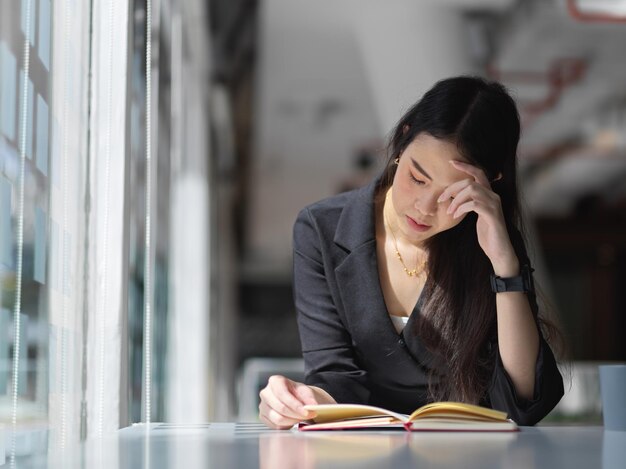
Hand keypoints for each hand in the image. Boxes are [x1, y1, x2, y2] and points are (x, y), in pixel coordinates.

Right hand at [259, 375, 333, 428]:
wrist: (293, 399)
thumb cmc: (298, 393)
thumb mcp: (306, 391)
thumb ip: (309, 398)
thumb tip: (313, 406)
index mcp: (275, 381)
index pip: (283, 394)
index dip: (295, 405)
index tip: (307, 412)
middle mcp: (265, 393)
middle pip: (281, 408)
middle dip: (296, 415)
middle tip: (308, 416)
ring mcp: (262, 406)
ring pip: (278, 419)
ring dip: (293, 421)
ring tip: (301, 418)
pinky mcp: (263, 417)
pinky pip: (275, 426)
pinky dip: (287, 426)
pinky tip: (293, 421)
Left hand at [438, 160, 518, 275]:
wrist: (499, 251)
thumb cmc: (487, 234)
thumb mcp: (476, 216)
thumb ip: (469, 204)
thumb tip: (453, 197)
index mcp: (489, 195)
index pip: (479, 173)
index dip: (466, 166)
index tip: (452, 162)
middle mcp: (494, 196)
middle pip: (471, 182)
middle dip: (452, 188)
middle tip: (441, 199)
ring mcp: (494, 205)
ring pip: (472, 190)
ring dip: (456, 199)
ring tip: (450, 211)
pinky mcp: (492, 215)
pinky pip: (473, 204)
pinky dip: (461, 208)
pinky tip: (456, 215)